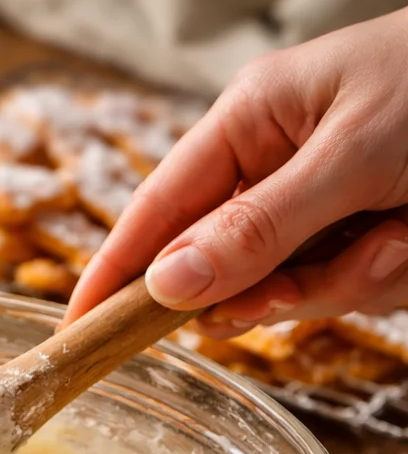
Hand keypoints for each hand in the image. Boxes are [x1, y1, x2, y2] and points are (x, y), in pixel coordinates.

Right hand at [66, 8, 407, 337]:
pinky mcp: (365, 235)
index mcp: (249, 122)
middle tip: (301, 290)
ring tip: (399, 235)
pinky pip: (349, 290)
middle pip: (226, 270)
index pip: (156, 210)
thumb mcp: (349, 157)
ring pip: (294, 291)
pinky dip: (384, 276)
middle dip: (273, 289)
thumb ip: (258, 227)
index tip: (79, 331)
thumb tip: (168, 286)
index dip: (115, 272)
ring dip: (350, 280)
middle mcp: (275, 168)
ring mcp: (321, 207)